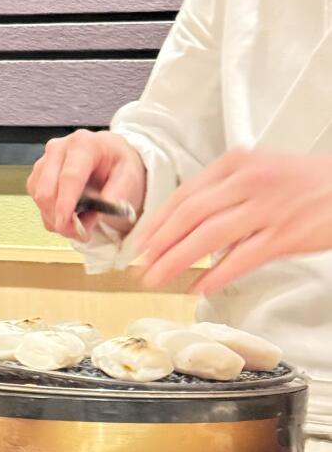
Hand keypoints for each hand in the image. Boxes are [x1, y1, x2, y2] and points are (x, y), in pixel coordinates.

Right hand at [27, 130, 145, 239]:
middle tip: (81, 234)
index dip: (65, 203)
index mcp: (84, 145)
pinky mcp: (38, 175)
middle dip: (59, 218)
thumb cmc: (118, 164)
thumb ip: (116, 194)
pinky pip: (38, 202)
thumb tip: (99, 212)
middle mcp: (59, 149)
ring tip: (81, 221)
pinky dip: (51, 216)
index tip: (64, 225)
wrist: (110, 157)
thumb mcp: (129, 176)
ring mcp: (45, 161)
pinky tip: (69, 215)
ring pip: (39, 198)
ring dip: (56, 219)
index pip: (69, 177)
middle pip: (47, 190)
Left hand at [136, 149, 331, 292]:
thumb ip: (226, 196)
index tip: (141, 241)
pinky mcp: (284, 235)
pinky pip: (242, 258)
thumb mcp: (262, 174)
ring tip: (159, 277)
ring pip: (209, 236)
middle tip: (141, 264)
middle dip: (160, 244)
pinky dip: (217, 274)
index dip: (158, 221)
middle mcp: (248, 182)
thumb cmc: (309, 184)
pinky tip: (201, 286)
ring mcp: (266, 208)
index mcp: (237, 164)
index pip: (185, 194)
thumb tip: (195, 227)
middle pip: (190, 214)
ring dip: (178, 260)